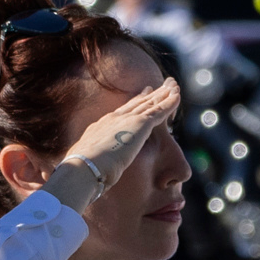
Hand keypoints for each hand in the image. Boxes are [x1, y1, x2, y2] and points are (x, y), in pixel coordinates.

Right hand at [63, 81, 180, 186]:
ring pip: (149, 104)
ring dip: (162, 95)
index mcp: (101, 127)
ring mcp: (127, 120)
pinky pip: (160, 110)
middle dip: (147, 95)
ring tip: (172, 87)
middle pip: (136, 104)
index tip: (138, 97)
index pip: (120, 113)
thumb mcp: (87, 163)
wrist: (85, 166)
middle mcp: (113, 119)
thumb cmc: (82, 171)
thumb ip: (92, 162)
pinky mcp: (140, 124)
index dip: (131, 104)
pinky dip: (169, 103)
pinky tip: (177, 96)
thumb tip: (90, 172)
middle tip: (156, 87)